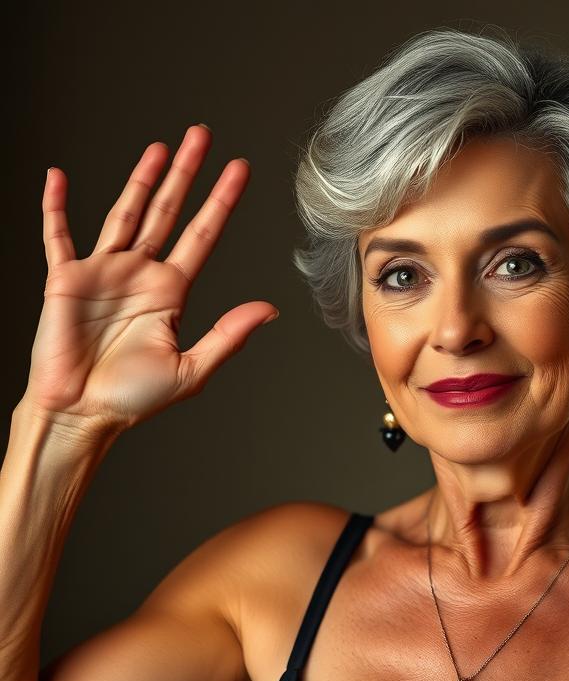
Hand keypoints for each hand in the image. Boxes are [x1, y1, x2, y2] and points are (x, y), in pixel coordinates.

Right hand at [24, 124, 278, 439]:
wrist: (83, 413)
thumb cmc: (134, 398)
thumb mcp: (192, 368)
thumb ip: (229, 335)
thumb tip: (269, 309)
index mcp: (172, 292)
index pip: (202, 235)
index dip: (220, 202)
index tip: (239, 170)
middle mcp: (140, 274)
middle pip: (167, 211)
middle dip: (186, 175)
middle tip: (202, 135)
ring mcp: (103, 272)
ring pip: (124, 212)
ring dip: (140, 178)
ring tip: (161, 147)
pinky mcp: (65, 279)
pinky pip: (58, 235)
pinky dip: (56, 206)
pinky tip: (59, 177)